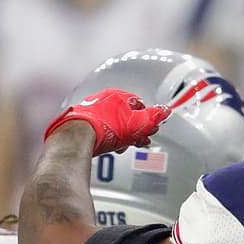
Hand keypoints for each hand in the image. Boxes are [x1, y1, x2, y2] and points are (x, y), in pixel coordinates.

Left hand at [43, 88, 170, 154]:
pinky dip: (105, 137)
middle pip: (125, 115)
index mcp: (119, 95)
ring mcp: (90, 108)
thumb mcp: (138, 124)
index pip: (140, 105)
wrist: (78, 136)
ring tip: (121, 147)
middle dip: (133, 131)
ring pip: (112, 123)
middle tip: (136, 142)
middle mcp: (103, 98)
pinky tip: (106, 146)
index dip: (146, 121)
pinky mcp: (80, 120)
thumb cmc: (107, 128)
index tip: (147, 132)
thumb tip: (166, 111)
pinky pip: (98, 128)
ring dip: (120, 136)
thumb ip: (154, 117)